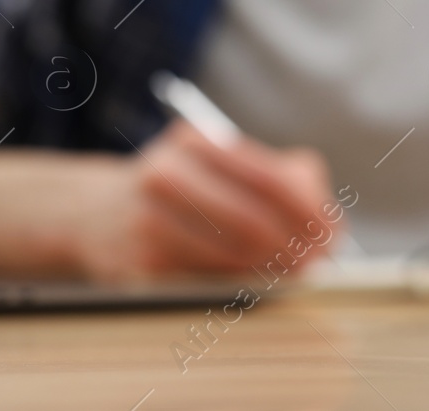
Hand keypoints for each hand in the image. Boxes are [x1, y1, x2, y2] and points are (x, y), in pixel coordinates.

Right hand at [73, 119, 334, 281]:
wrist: (95, 214)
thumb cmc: (177, 189)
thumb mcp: (217, 161)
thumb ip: (279, 174)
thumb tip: (325, 216)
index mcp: (193, 141)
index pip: (269, 178)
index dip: (310, 210)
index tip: (333, 231)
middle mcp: (165, 176)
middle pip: (254, 222)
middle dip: (298, 248)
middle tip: (321, 263)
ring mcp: (148, 224)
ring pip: (233, 259)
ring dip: (276, 273)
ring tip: (298, 276)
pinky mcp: (138, 268)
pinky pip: (207, 284)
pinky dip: (242, 287)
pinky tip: (258, 285)